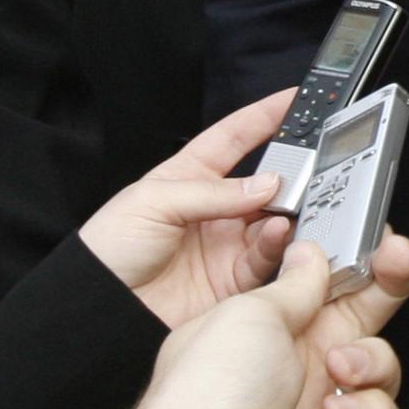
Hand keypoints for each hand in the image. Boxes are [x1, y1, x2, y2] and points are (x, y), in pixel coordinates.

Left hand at [78, 87, 298, 328]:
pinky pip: (266, 258)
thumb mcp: (153, 201)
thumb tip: (269, 182)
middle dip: (289, 170)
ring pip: (272, 219)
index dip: (264, 116)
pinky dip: (277, 244)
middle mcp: (213, 209)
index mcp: (189, 177)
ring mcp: (224, 244)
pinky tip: (276, 233)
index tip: (296, 97)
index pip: (234, 137)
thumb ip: (213, 191)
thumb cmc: (109, 248)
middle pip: (264, 181)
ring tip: (291, 204)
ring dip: (286, 210)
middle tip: (311, 163)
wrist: (97, 311)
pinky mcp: (232, 281)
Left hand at [97, 234, 408, 408]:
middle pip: (363, 317)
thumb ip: (295, 282)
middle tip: (397, 261)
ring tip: (339, 369)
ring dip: (372, 360)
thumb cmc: (209, 395)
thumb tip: (313, 252)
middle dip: (387, 285)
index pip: (327, 283)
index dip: (357, 257)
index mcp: (271, 331)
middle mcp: (298, 370)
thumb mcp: (251, 313)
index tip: (378, 236)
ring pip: (382, 369)